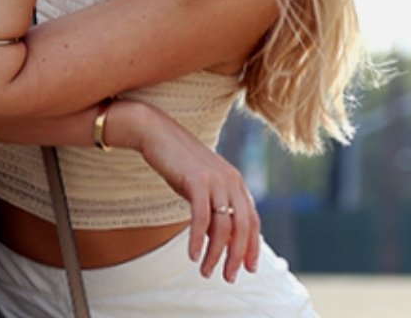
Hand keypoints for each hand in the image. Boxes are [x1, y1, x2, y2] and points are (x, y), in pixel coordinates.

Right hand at [123, 101, 259, 281]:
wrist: (157, 133)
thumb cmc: (178, 162)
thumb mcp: (202, 186)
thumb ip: (214, 208)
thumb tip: (219, 240)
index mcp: (236, 182)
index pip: (252, 220)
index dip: (252, 246)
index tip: (249, 268)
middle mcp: (231, 180)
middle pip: (242, 226)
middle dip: (237, 255)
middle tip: (228, 277)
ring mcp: (215, 179)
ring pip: (223, 226)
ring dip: (215, 253)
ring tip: (206, 271)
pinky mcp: (197, 180)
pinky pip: (201, 217)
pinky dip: (198, 239)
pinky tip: (193, 255)